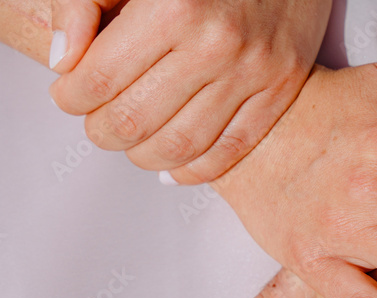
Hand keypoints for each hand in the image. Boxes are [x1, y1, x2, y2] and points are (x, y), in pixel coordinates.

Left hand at [48, 0, 331, 182]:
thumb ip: (83, 3)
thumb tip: (63, 62)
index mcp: (172, 7)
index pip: (99, 80)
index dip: (71, 97)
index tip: (69, 94)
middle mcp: (216, 45)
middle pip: (135, 120)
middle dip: (102, 130)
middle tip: (98, 121)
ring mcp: (254, 72)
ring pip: (181, 145)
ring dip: (143, 154)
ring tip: (132, 142)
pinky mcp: (282, 88)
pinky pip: (231, 150)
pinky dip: (195, 169)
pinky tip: (172, 166)